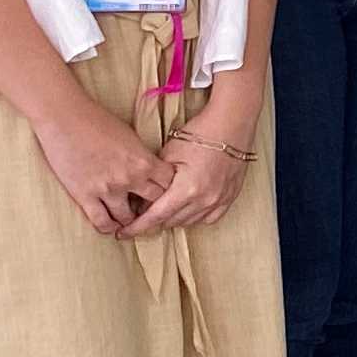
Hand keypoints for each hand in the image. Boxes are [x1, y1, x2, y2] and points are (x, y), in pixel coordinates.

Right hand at [36, 104, 167, 235]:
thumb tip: (149, 169)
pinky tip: (110, 226)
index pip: (169, 184)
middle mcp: (130, 178)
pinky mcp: (85, 196)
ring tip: (128, 221)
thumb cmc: (97, 120)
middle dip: (153, 207)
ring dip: (129, 221)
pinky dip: (108, 227)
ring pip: (127, 218)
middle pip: (154, 204)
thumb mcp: (130, 136)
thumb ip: (141, 156)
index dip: (169, 189)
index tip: (165, 192)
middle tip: (149, 210)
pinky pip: (101, 221)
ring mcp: (108, 189)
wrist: (65, 118)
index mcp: (144, 161)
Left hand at [127, 112, 255, 237]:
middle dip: (156, 217)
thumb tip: (143, 200)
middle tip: (145, 207)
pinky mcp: (230, 197)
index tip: (124, 233)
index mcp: (186, 189)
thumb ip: (155, 180)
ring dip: (174, 216)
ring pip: (189, 222)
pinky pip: (209, 218)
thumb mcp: (170, 153)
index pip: (156, 217)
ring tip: (166, 203)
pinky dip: (195, 216)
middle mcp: (204, 200)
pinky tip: (189, 206)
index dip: (137, 226)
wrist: (232, 123)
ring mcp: (219, 200)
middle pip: (171, 221)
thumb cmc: (200, 133)